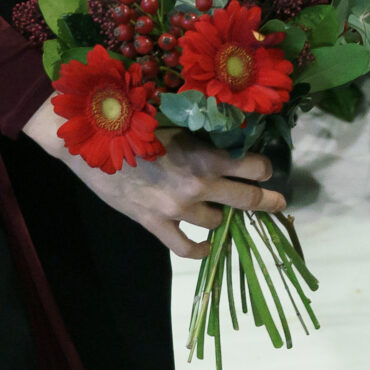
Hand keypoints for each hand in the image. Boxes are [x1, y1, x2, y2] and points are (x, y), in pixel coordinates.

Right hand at [21, 107, 282, 255]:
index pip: (253, 167)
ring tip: (226, 212)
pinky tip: (206, 245)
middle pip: (246, 199)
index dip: (264, 168)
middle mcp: (197, 186)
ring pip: (217, 223)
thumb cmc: (133, 120)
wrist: (89, 141)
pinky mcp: (154, 223)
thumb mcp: (176, 121)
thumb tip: (228, 138)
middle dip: (267, 201)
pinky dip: (199, 249)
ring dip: (224, 217)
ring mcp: (176, 209)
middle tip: (279, 203)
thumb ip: (203, 135)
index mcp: (205, 156)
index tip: (266, 168)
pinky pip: (184, 248)